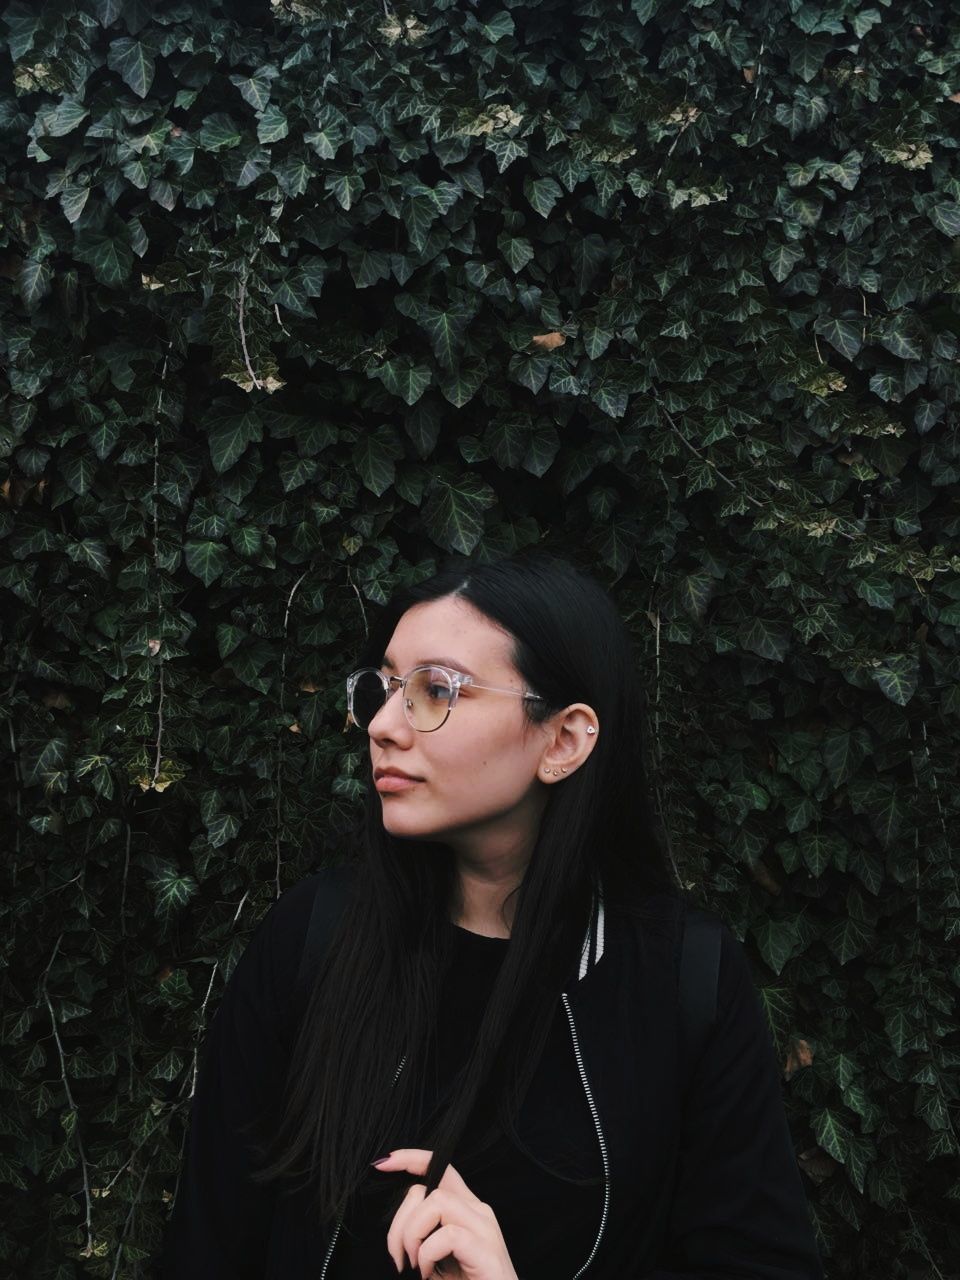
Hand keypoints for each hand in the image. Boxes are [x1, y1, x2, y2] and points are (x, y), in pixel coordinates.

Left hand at [374, 1148, 518, 1279]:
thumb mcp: (437, 1259)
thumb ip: (424, 1236)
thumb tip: (394, 1229)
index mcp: (466, 1209)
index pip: (441, 1168)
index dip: (410, 1159)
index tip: (382, 1164)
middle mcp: (478, 1211)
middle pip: (429, 1187)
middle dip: (400, 1221)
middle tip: (398, 1258)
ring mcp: (485, 1229)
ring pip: (437, 1201)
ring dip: (412, 1234)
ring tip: (414, 1265)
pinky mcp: (486, 1251)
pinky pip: (448, 1235)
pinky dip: (427, 1254)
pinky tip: (427, 1274)